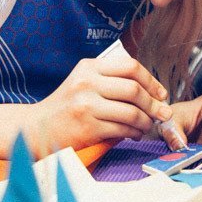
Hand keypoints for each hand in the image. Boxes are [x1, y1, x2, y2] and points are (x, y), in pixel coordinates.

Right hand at [30, 51, 170, 153]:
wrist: (38, 128)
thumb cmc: (66, 106)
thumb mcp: (84, 82)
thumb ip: (111, 80)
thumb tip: (152, 90)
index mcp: (89, 67)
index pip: (130, 67)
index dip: (151, 80)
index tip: (161, 93)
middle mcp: (87, 83)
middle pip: (134, 89)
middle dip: (154, 103)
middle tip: (163, 112)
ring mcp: (86, 105)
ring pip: (131, 112)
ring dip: (146, 121)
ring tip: (147, 125)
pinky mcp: (87, 127)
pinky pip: (122, 129)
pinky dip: (134, 133)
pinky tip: (134, 134)